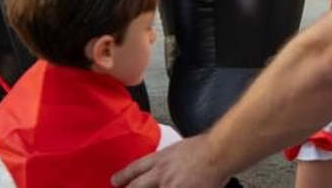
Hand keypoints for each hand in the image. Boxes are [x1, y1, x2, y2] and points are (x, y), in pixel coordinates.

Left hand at [112, 135, 228, 187]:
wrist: (217, 153)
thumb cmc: (204, 148)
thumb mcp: (178, 149)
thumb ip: (168, 160)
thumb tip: (167, 168)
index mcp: (160, 160)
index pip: (135, 169)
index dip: (123, 176)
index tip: (114, 181)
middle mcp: (161, 174)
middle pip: (136, 186)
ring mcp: (170, 186)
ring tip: (151, 187)